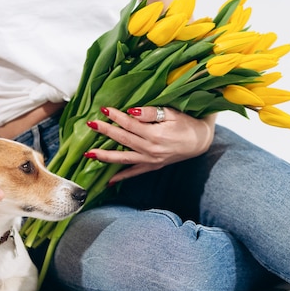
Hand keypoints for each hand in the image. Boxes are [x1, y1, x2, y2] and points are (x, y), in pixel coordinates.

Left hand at [86, 106, 215, 183]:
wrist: (200, 142)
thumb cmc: (186, 124)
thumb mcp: (172, 114)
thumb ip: (151, 113)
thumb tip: (132, 112)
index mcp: (155, 135)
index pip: (130, 124)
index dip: (116, 117)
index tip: (104, 110)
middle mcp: (151, 150)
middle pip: (123, 140)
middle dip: (105, 132)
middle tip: (90, 125)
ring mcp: (150, 160)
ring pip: (123, 159)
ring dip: (105, 156)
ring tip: (89, 154)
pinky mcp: (152, 167)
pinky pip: (134, 173)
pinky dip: (121, 177)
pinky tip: (108, 181)